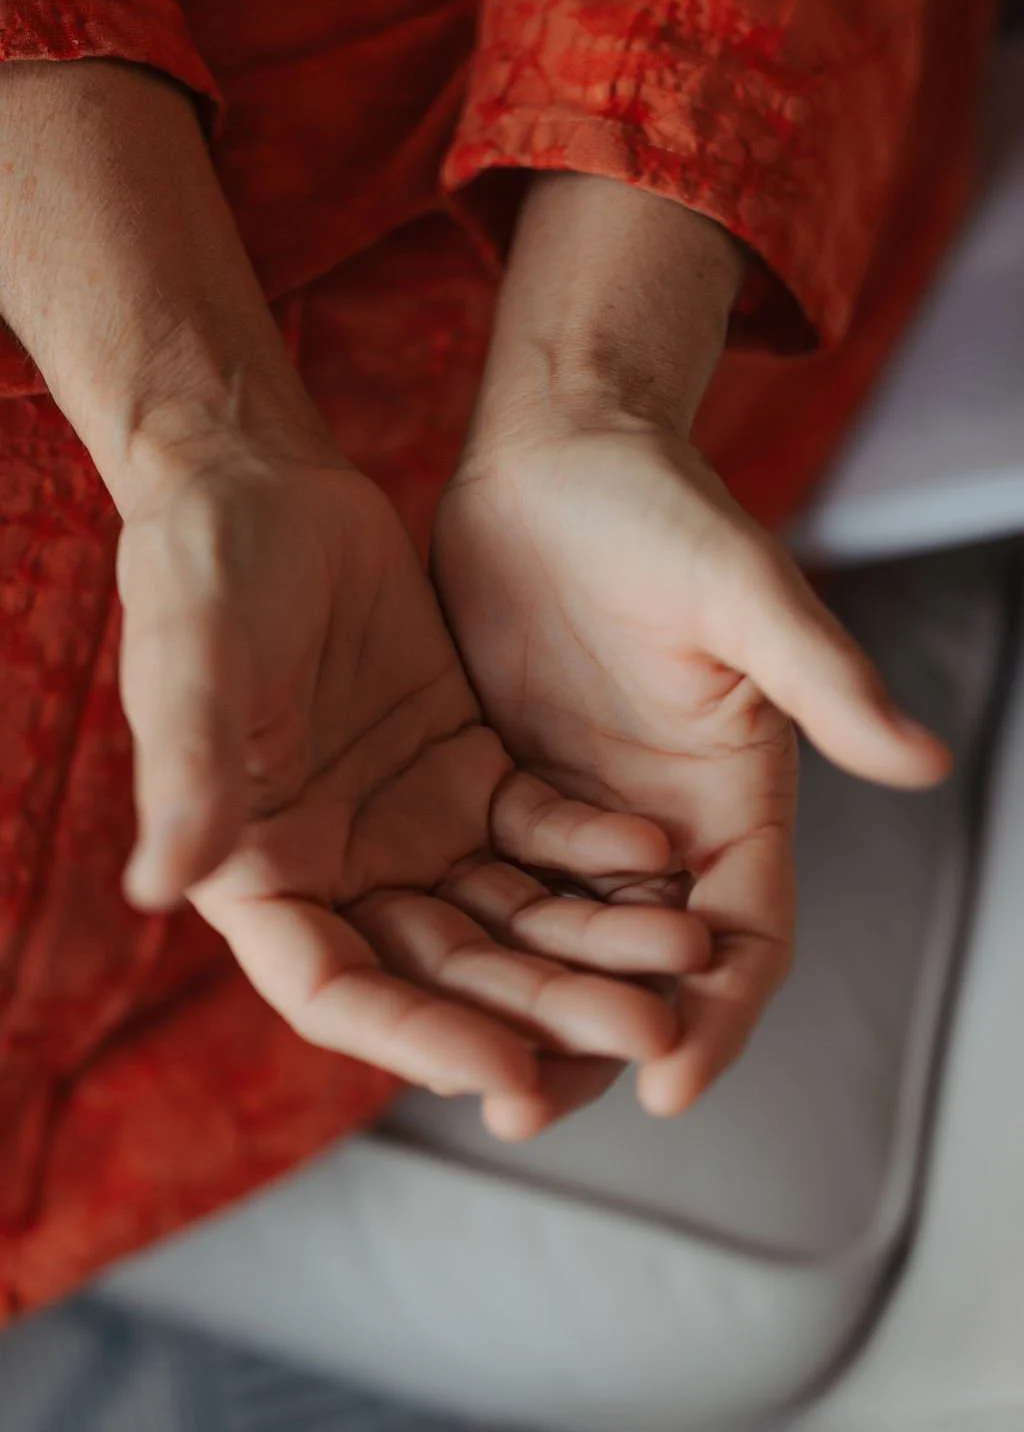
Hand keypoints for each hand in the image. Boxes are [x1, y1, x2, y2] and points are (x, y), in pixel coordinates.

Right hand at [119, 439, 704, 1103]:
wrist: (265, 482)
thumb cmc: (202, 568)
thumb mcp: (191, 661)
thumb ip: (188, 771)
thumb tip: (160, 883)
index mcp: (257, 871)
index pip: (337, 989)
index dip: (417, 1037)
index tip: (507, 1070)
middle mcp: (338, 868)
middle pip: (446, 969)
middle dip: (543, 1006)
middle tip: (644, 1031)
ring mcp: (408, 823)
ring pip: (509, 909)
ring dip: (591, 941)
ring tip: (681, 955)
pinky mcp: (464, 768)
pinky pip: (538, 824)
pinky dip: (593, 843)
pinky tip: (656, 852)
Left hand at [432, 174, 950, 1135]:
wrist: (556, 457)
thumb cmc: (661, 508)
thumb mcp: (743, 592)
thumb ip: (823, 677)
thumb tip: (925, 760)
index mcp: (734, 798)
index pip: (742, 935)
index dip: (716, 1012)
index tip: (667, 1079)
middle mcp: (659, 827)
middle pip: (642, 968)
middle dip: (597, 1041)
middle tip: (528, 1107)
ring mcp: (576, 815)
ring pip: (557, 944)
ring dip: (521, 1013)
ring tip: (468, 1081)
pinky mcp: (499, 790)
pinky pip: (485, 887)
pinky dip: (463, 943)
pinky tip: (413, 988)